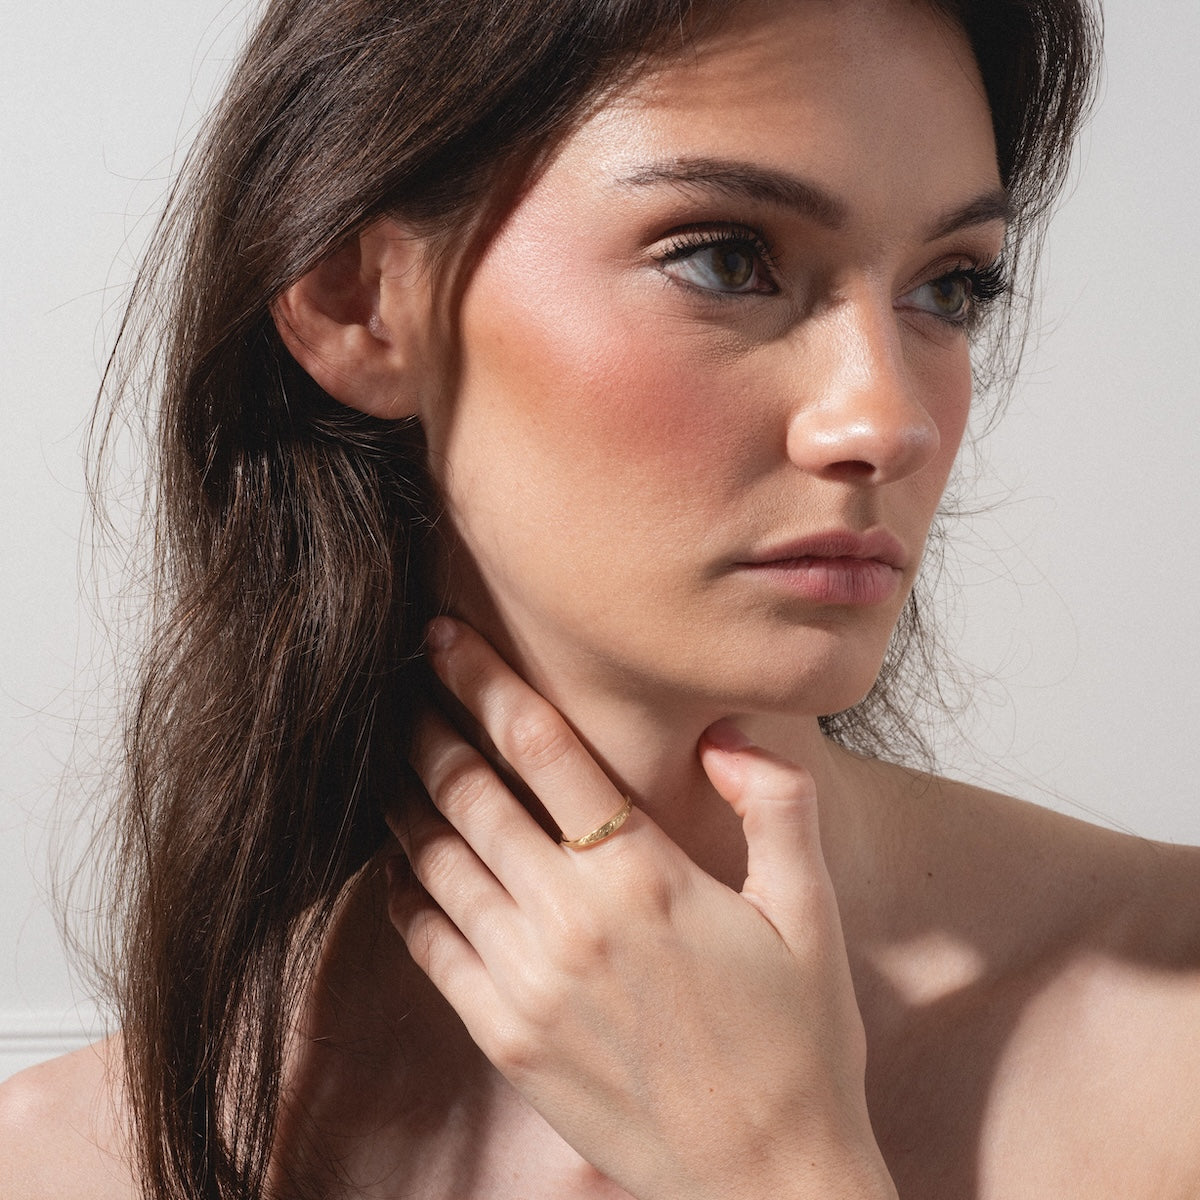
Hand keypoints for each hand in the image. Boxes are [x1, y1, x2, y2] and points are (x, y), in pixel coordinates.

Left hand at [388, 618, 895, 1199]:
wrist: (766, 1182)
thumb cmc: (799, 1042)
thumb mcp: (810, 910)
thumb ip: (777, 801)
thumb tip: (726, 732)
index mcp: (642, 875)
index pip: (541, 744)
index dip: (484, 678)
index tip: (445, 634)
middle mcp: (568, 920)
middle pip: (469, 791)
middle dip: (426, 722)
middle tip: (396, 680)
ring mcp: (524, 982)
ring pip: (435, 860)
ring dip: (403, 797)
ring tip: (383, 756)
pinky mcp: (502, 1036)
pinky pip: (429, 943)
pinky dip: (404, 892)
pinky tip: (399, 863)